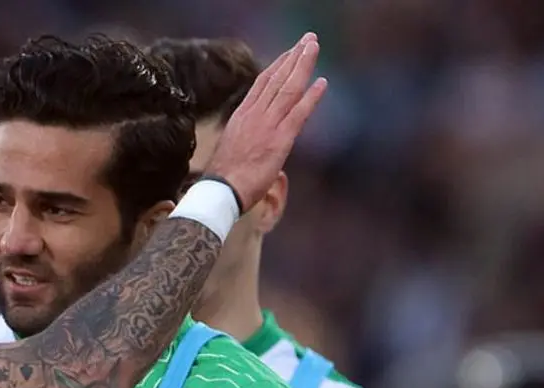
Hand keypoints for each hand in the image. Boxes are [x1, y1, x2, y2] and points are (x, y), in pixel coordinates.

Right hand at [204, 32, 327, 212]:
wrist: (220, 191)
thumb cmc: (224, 178)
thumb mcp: (234, 149)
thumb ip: (248, 140)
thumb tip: (255, 145)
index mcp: (242, 116)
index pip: (261, 83)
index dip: (277, 65)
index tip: (289, 52)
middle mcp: (254, 115)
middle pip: (276, 79)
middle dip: (294, 56)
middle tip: (308, 39)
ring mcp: (267, 125)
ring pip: (288, 89)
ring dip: (303, 65)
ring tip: (314, 47)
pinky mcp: (280, 140)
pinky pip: (298, 113)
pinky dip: (311, 97)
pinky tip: (322, 82)